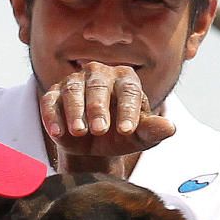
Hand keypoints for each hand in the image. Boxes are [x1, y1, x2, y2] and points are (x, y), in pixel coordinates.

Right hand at [39, 61, 175, 161]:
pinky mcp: (53, 94)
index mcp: (125, 79)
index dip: (128, 109)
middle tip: (100, 130)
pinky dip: (52, 116)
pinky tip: (57, 133)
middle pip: (98, 86)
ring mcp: (75, 82)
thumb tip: (170, 128)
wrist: (94, 145)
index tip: (127, 130)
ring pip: (73, 90)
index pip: (128, 90)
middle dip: (99, 108)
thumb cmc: (122, 135)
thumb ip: (153, 131)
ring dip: (75, 111)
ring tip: (80, 132)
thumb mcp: (139, 137)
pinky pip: (50, 101)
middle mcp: (99, 74)